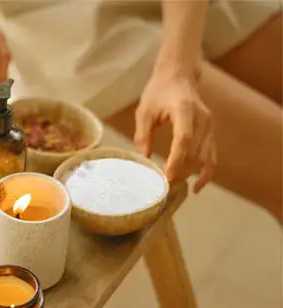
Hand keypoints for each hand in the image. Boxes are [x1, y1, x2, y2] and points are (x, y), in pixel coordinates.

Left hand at [134, 66, 215, 192]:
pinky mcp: (211, 132)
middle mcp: (202, 118)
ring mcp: (210, 126)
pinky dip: (206, 172)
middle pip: (195, 152)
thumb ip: (142, 135)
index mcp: (184, 110)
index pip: (184, 139)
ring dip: (190, 174)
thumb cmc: (159, 91)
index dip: (176, 160)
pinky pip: (211, 156)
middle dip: (180, 171)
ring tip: (173, 186)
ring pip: (205, 157)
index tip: (166, 177)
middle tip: (163, 187)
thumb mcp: (144, 111)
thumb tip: (142, 160)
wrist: (178, 74)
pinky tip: (196, 187)